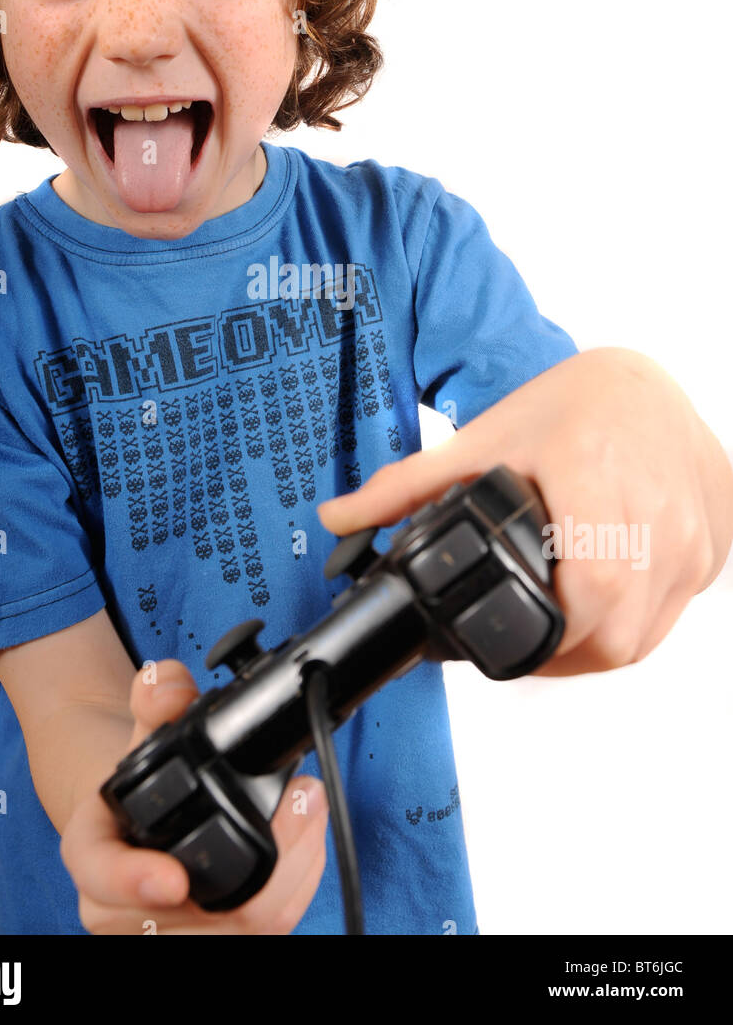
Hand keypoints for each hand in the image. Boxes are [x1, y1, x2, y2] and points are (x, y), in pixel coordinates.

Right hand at [61, 660, 328, 933]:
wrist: (146, 819)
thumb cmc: (148, 780)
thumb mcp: (146, 731)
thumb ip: (158, 699)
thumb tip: (168, 685)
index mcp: (93, 853)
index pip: (100, 877)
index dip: (134, 882)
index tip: (174, 881)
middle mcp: (120, 909)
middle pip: (190, 918)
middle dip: (261, 869)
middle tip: (302, 802)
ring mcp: (166, 934)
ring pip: (237, 932)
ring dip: (291, 875)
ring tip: (313, 812)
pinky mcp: (211, 943)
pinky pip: (261, 935)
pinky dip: (295, 891)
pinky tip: (308, 847)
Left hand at [317, 348, 732, 676]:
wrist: (640, 378)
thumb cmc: (574, 403)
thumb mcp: (486, 440)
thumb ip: (407, 486)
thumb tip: (339, 517)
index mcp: (596, 479)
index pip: (589, 596)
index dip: (550, 642)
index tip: (513, 648)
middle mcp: (659, 511)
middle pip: (619, 634)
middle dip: (566, 655)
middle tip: (526, 643)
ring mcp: (697, 530)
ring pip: (650, 633)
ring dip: (601, 641)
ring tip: (562, 620)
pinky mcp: (717, 541)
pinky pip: (678, 608)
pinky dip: (638, 616)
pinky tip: (607, 593)